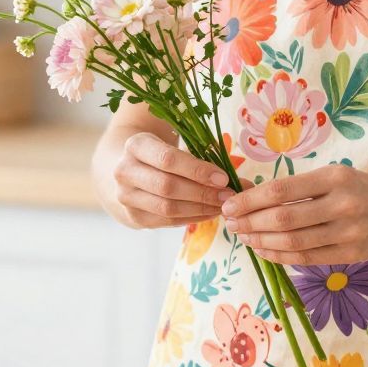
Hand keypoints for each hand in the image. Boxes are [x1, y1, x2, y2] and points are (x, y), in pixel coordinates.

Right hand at [109, 132, 232, 228]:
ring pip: (167, 207)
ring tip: (221, 205)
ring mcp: (126, 196)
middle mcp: (125, 171)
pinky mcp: (134, 216)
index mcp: (136, 145)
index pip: (168, 159)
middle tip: (227, 195)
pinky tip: (208, 212)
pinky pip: (167, 221)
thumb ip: (203, 158)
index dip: (197, 170)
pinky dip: (192, 218)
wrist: (130, 171)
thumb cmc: (160, 154)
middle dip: (202, 192)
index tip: (223, 178)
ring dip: (199, 208)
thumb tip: (242, 183)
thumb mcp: (173, 146)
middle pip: (167, 186)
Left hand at [220, 165, 367, 264]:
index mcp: (334, 177)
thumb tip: (250, 198)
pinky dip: (280, 256)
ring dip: (261, 242)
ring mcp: (349, 232)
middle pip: (283, 218)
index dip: (250, 200)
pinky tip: (264, 250)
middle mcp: (343, 204)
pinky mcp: (352, 255)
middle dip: (250, 223)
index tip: (230, 205)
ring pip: (293, 242)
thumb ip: (298, 186)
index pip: (281, 190)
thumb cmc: (360, 189)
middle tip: (231, 223)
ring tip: (244, 237)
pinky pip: (307, 258)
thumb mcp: (334, 175)